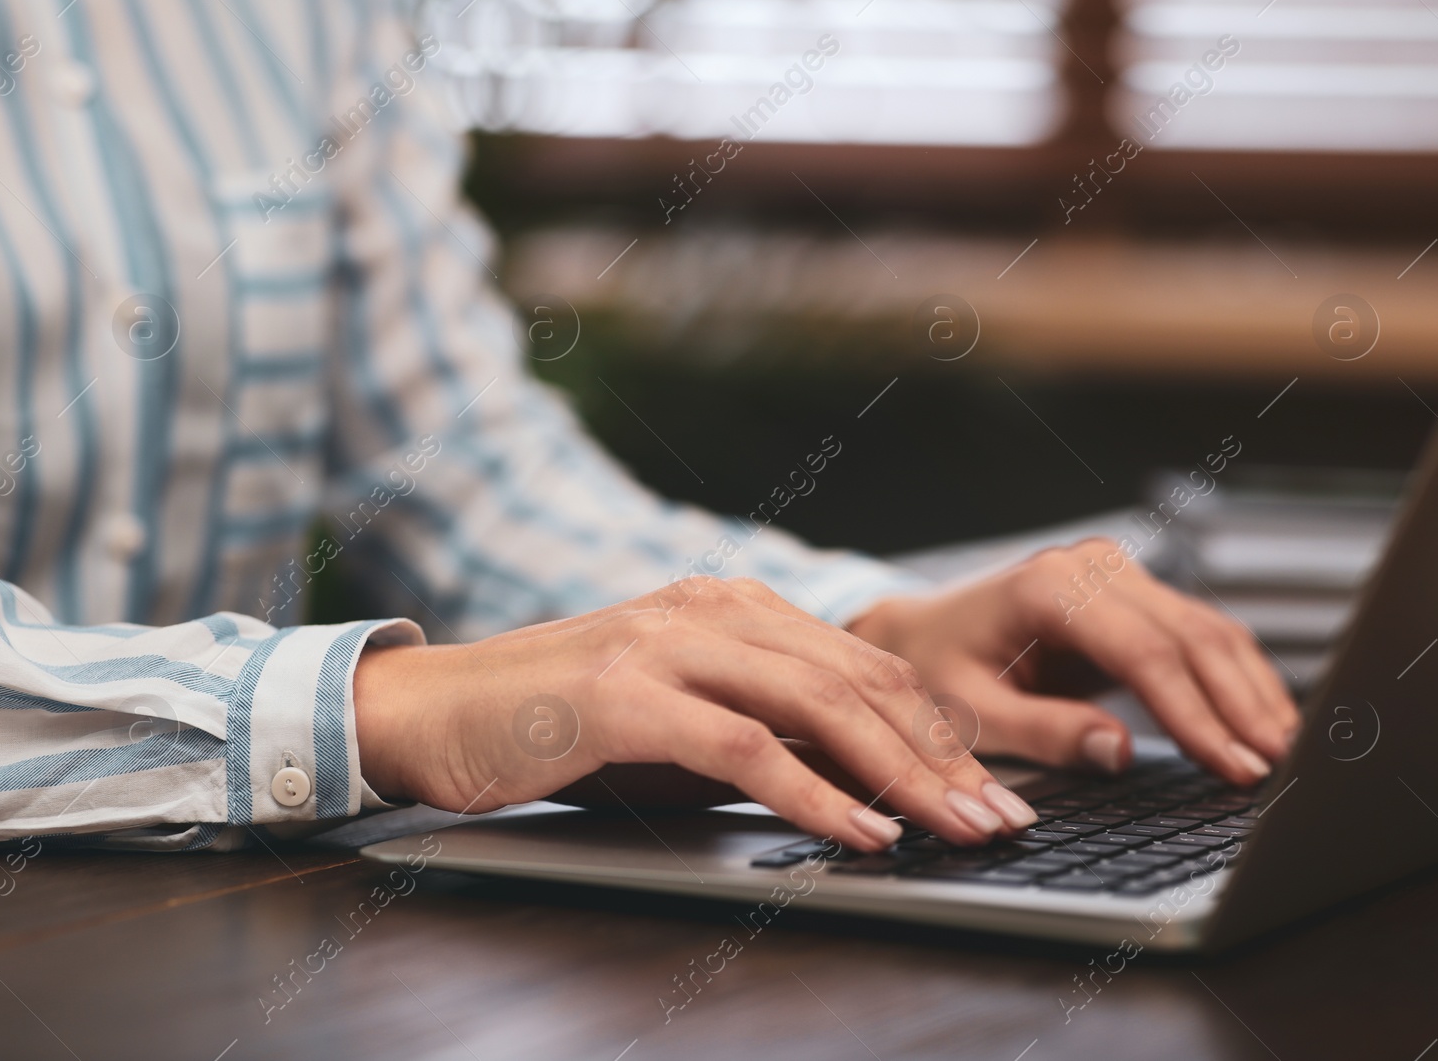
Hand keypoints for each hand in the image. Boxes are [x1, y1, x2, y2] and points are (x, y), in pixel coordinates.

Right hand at [353, 577, 1038, 851]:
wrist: (435, 712)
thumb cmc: (561, 723)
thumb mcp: (681, 720)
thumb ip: (764, 732)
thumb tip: (864, 783)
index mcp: (734, 604)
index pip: (866, 666)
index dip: (941, 730)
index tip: (994, 788)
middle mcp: (711, 608)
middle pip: (859, 683)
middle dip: (942, 758)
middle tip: (1002, 819)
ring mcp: (667, 642)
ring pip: (816, 706)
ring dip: (898, 776)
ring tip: (956, 830)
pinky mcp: (625, 694)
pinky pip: (742, 746)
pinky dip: (811, 793)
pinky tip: (860, 832)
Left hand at [846, 538, 1298, 784]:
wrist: (923, 632)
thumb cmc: (937, 670)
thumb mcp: (971, 712)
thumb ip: (1044, 732)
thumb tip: (1118, 751)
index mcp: (1048, 587)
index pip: (1144, 652)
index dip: (1196, 713)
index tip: (1233, 766)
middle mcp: (1091, 566)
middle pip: (1190, 635)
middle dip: (1238, 706)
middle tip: (1275, 770)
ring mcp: (1116, 573)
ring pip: (1207, 630)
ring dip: (1250, 691)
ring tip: (1284, 754)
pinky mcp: (1134, 594)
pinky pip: (1197, 635)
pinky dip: (1235, 678)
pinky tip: (1261, 722)